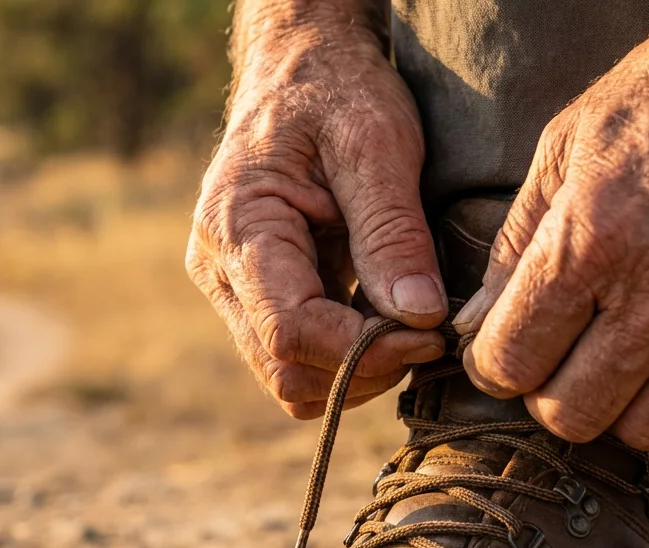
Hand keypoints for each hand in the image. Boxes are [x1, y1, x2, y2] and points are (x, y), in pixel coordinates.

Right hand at [186, 5, 446, 418]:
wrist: (301, 69)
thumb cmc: (336, 91)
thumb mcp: (376, 143)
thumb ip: (393, 231)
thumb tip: (418, 317)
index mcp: (236, 226)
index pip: (289, 329)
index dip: (362, 350)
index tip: (430, 334)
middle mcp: (219, 269)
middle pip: (283, 370)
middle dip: (361, 368)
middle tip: (427, 335)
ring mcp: (232, 288)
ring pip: (287, 377)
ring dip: (354, 369)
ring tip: (407, 323)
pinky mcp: (255, 297)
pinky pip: (296, 356)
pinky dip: (345, 356)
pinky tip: (384, 315)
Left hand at [453, 0, 648, 448]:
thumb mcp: (567, 145)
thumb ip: (515, 243)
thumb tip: (472, 323)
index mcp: (591, 242)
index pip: (511, 361)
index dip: (492, 367)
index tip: (502, 351)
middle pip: (571, 414)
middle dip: (546, 396)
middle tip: (556, 360)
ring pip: (643, 430)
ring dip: (617, 407)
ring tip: (616, 361)